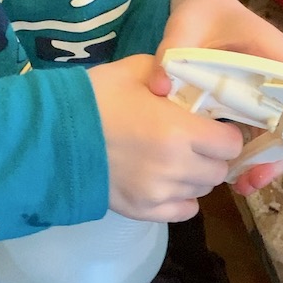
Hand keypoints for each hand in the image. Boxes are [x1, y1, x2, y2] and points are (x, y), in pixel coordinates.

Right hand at [88, 54, 243, 221]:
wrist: (51, 134)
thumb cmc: (95, 98)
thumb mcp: (136, 70)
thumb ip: (172, 74)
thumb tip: (192, 81)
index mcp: (179, 131)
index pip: (231, 144)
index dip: (227, 134)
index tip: (215, 127)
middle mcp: (175, 167)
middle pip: (219, 171)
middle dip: (214, 156)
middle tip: (197, 143)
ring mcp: (158, 193)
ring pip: (202, 191)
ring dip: (197, 176)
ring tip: (179, 159)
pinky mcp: (142, 211)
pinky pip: (183, 212)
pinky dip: (182, 199)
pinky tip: (169, 182)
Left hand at [151, 0, 282, 194]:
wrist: (202, 10)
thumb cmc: (204, 14)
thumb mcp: (186, 24)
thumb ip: (171, 49)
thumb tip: (160, 88)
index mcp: (282, 56)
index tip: (279, 149)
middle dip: (278, 157)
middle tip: (250, 181)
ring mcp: (273, 95)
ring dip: (266, 161)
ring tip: (240, 185)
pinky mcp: (257, 105)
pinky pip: (263, 134)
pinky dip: (252, 154)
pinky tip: (232, 172)